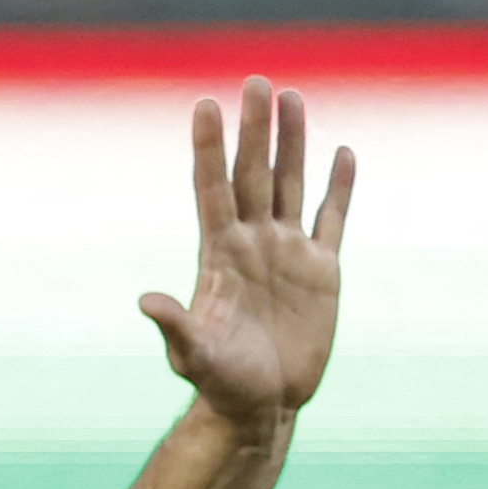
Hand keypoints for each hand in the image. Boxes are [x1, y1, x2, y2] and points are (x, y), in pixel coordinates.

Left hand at [140, 80, 353, 431]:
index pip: (213, 188)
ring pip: (291, 185)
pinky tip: (342, 154)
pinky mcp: (322, 271)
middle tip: (255, 82)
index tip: (204, 105)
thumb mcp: (193, 355)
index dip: (208, 148)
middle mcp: (253, 243)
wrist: (261, 407)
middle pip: (254, 174)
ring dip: (293, 143)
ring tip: (292, 99)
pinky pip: (331, 219)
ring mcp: (288, 253)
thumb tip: (145, 301)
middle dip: (255, 130)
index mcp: (220, 254)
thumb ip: (175, 325)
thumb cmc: (221, 383)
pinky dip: (339, 188)